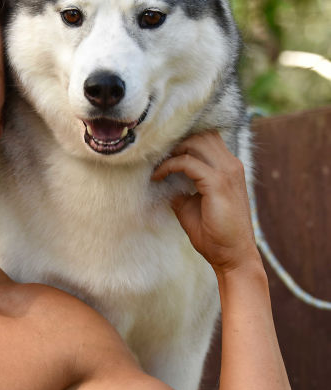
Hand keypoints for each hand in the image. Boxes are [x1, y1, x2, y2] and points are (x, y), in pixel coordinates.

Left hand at [152, 131, 257, 272]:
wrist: (233, 255)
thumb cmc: (215, 234)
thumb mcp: (192, 205)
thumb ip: (181, 188)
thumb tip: (162, 179)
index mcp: (228, 168)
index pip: (208, 138)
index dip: (184, 139)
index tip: (162, 153)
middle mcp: (231, 165)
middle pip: (202, 134)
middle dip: (176, 141)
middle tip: (156, 157)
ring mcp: (227, 172)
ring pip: (196, 142)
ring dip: (173, 151)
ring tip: (156, 165)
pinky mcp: (218, 183)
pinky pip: (188, 162)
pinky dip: (170, 166)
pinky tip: (158, 177)